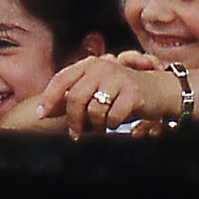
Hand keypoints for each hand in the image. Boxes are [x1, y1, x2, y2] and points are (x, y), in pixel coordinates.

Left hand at [37, 51, 179, 138]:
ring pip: (94, 109)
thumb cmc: (122, 92)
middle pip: (75, 97)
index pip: (61, 79)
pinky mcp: (133, 92)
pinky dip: (111, 124)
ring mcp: (118, 78)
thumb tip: (45, 110)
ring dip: (94, 126)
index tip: (40, 114)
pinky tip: (115, 123)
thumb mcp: (96, 89)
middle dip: (73, 120)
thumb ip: (72, 96)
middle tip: (75, 134)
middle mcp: (102, 67)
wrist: (158, 90)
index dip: (49, 98)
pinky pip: (113, 116)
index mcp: (89, 64)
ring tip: (99, 129)